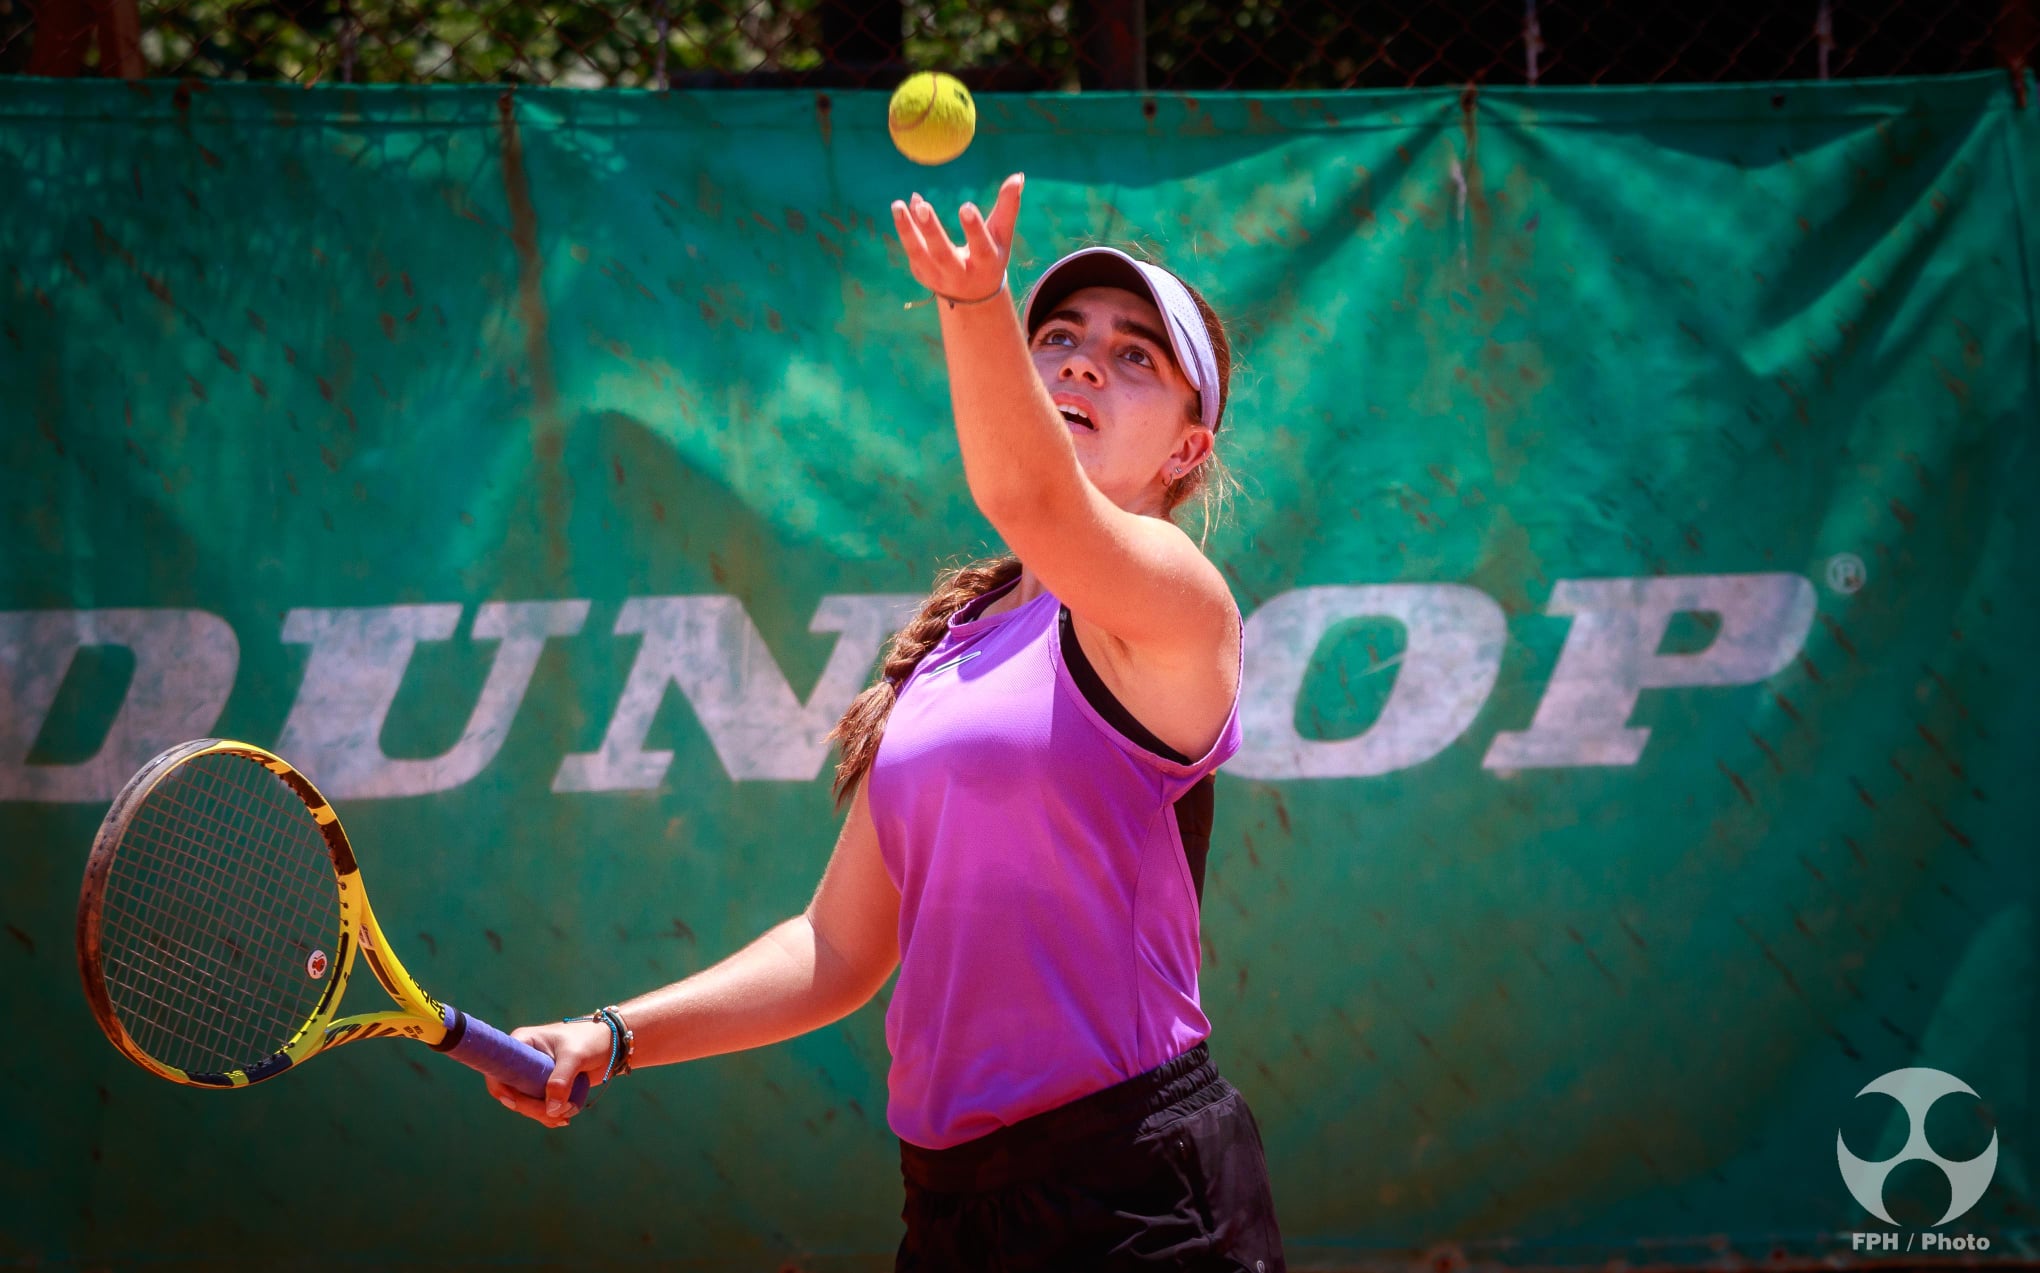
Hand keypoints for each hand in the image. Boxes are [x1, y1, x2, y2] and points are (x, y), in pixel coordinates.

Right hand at [484, 1020, 609, 1128]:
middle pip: (512, 1093)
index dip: (500, 1088)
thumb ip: (562, 1080)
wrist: (612, 1043)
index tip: (514, 1102)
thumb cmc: (591, 1040)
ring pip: (526, 1105)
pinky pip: (539, 1108)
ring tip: (569, 1112)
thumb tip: (551, 1109)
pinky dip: (551, 1116)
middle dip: (532, 1108)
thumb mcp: (576, 1056)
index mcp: (522, 1043)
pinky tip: (565, 1118)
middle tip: (558, 1113)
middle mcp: (522, 1060)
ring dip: (545, 1114)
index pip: (498, 1068)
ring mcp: (532, 1076)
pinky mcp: (544, 1087)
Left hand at [890, 173, 1023, 303]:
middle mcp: (960, 275)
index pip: (980, 248)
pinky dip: (907, 228)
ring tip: (897, 205)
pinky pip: (912, 249)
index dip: (974, 229)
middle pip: (943, 255)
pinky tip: (904, 207)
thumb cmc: (991, 256)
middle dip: (932, 231)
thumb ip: (1008, 207)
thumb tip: (1017, 177)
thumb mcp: (1002, 235)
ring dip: (907, 231)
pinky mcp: (922, 274)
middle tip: (923, 206)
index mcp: (985, 264)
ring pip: (919, 255)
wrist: (973, 295)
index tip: (965, 206)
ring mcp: (938, 277)